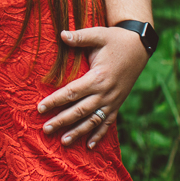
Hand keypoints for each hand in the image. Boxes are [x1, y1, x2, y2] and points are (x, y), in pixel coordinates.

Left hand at [37, 26, 147, 148]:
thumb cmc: (115, 39)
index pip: (71, 92)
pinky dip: (99, 135)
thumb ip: (80, 37)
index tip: (40, 108)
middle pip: (79, 111)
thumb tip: (61, 34)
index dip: (55, 101)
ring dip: (78, 132)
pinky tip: (90, 146)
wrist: (139, 47)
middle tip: (46, 129)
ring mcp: (112, 101)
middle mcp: (105, 92)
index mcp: (98, 77)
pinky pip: (108, 123)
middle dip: (62, 121)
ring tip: (63, 142)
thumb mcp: (98, 34)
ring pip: (93, 120)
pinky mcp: (117, 104)